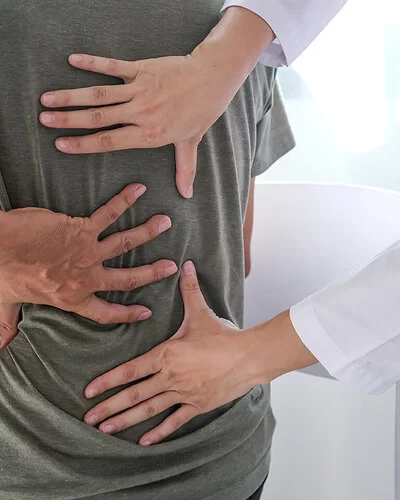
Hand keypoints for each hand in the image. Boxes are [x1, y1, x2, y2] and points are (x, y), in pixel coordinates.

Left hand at [0, 184, 176, 348]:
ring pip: (125, 243)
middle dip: (152, 273)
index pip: (105, 312)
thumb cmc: (2, 275)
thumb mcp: (7, 305)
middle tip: (171, 267)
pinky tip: (137, 190)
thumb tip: (0, 346)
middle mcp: (86, 278)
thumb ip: (8, 326)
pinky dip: (124, 201)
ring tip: (165, 223)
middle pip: (127, 278)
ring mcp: (87, 252)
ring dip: (147, 232)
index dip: (127, 314)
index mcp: (71, 299)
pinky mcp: (81, 229)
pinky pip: (108, 214)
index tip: (146, 312)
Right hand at [39, 7, 273, 198]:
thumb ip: (185, 170)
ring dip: (73, 96)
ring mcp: (140, 90)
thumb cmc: (200, 113)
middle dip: (69, 120)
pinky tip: (73, 60)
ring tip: (49, 98)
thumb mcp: (190, 144)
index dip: (83, 144)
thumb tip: (187, 195)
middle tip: (45, 120)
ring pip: (101, 94)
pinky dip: (93, 63)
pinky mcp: (142, 68)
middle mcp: (141, 113)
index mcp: (149, 134)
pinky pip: (114, 65)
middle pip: (99, 118)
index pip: (110, 141)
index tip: (61, 145)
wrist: (212, 81)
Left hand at [83, 261, 258, 444]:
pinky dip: (159, 432)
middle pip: (135, 394)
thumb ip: (189, 290)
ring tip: (106, 431)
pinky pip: (175, 421)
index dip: (108, 381)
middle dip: (109, 407)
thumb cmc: (223, 335)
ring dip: (126, 420)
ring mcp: (183, 393)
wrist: (250, 357)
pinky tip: (144, 442)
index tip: (89, 392)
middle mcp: (171, 376)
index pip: (131, 370)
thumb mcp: (201, 312)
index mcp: (167, 354)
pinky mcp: (197, 405)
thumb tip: (186, 264)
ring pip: (149, 409)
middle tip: (88, 419)